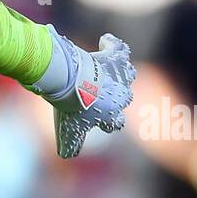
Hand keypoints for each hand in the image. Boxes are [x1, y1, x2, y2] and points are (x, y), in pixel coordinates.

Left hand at [36, 27, 136, 158]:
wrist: (70, 82)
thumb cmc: (71, 108)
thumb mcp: (68, 133)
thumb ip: (70, 147)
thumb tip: (67, 157)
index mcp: (111, 115)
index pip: (117, 123)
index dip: (112, 122)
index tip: (107, 121)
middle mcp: (120, 96)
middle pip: (125, 97)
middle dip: (119, 97)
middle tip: (106, 93)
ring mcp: (118, 76)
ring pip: (129, 74)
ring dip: (123, 73)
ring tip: (115, 68)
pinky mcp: (112, 58)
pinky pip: (119, 49)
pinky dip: (113, 45)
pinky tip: (106, 40)